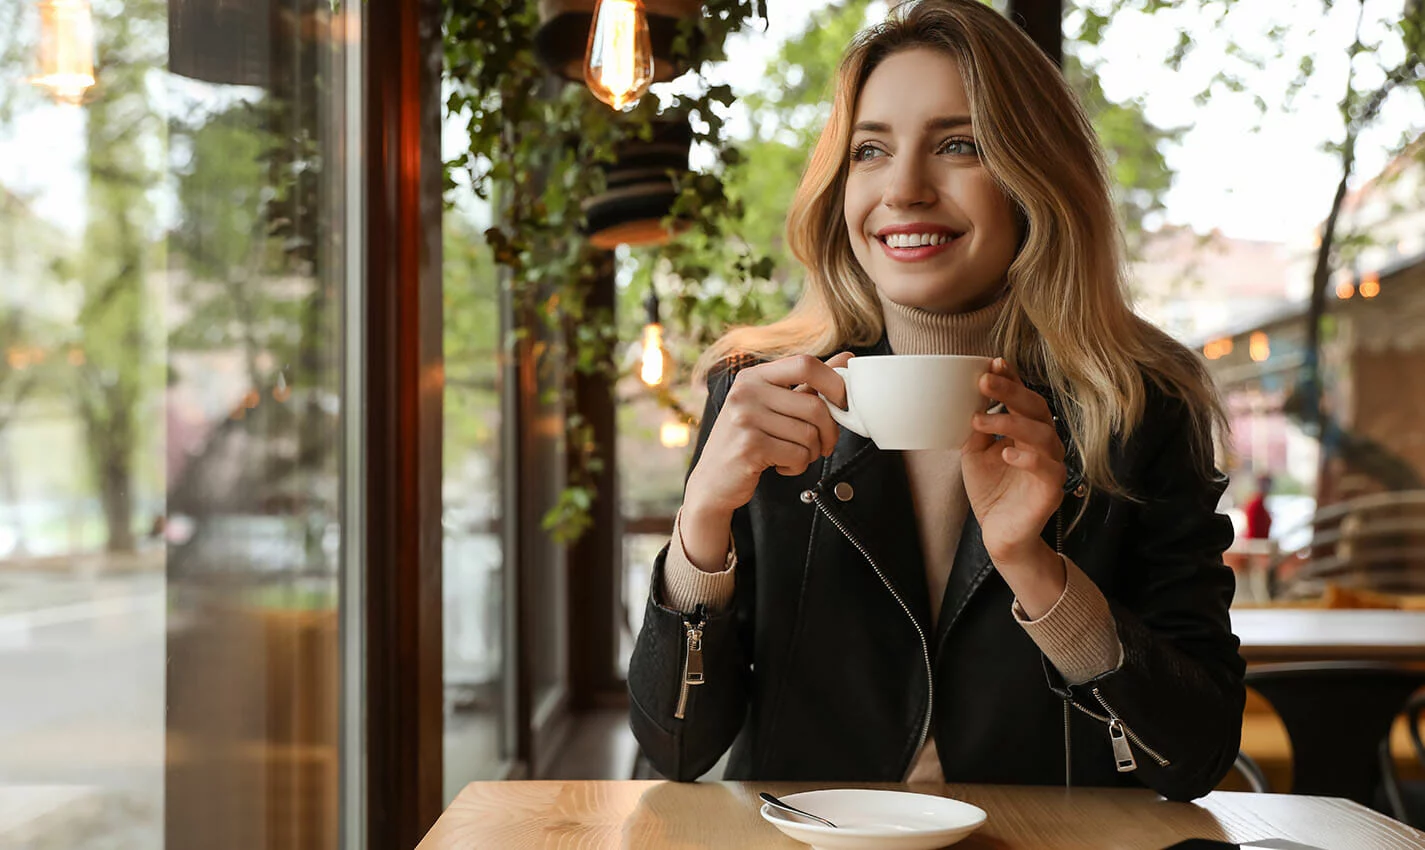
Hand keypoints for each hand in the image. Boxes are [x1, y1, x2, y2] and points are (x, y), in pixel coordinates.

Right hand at [680, 352, 853, 568]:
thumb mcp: (772, 405)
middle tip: (823, 445)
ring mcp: (745, 418)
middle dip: (829, 432)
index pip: (806, 363)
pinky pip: (798, 455)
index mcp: (754, 376)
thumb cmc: (748, 441)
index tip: (842, 403)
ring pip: (809, 435)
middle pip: (815, 406)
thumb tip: (847, 359)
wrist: (712, 480)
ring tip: (793, 455)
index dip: (834, 382)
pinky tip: (781, 465)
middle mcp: (746, 392)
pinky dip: (798, 466)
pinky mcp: (749, 446)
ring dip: (811, 453)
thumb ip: (807, 383)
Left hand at [962, 358, 1066, 571]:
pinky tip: (1007, 453)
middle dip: (1010, 391)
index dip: (1012, 379)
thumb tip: (972, 399)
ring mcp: (1051, 465)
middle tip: (984, 381)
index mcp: (1027, 431)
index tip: (993, 363)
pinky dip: (1028, 458)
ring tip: (980, 420)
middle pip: (1036, 408)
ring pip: (1042, 433)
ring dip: (1009, 422)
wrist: (999, 533)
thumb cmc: (992, 491)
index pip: (1023, 398)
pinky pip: (1048, 468)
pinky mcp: (1052, 489)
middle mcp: (1044, 443)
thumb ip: (978, 428)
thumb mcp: (975, 453)